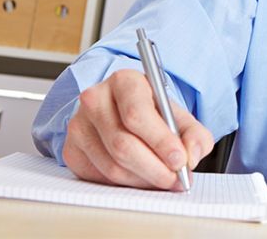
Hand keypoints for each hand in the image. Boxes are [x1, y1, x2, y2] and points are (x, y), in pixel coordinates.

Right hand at [63, 69, 214, 189]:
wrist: (124, 109)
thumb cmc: (152, 111)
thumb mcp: (179, 115)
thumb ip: (195, 134)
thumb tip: (192, 156)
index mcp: (124, 82)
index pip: (137, 115)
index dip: (160, 141)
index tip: (179, 160)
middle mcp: (95, 100)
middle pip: (123, 144)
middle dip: (155, 168)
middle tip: (175, 179)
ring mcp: (79, 125)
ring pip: (112, 166)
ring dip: (143, 180)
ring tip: (163, 179)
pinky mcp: (71, 150)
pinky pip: (99, 177)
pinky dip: (125, 184)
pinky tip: (141, 178)